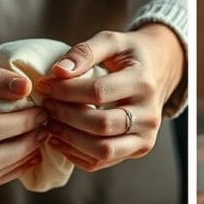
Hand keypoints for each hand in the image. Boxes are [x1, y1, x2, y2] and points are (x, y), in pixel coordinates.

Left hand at [36, 23, 184, 171]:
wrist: (159, 71)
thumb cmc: (129, 55)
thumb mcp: (111, 41)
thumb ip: (84, 51)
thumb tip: (57, 72)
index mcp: (144, 84)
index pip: (98, 92)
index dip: (65, 90)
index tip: (43, 85)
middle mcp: (150, 115)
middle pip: (101, 125)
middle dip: (65, 116)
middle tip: (46, 106)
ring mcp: (146, 137)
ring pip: (102, 150)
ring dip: (69, 139)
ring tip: (50, 124)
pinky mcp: (139, 149)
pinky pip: (102, 162)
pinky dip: (75, 154)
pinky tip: (59, 139)